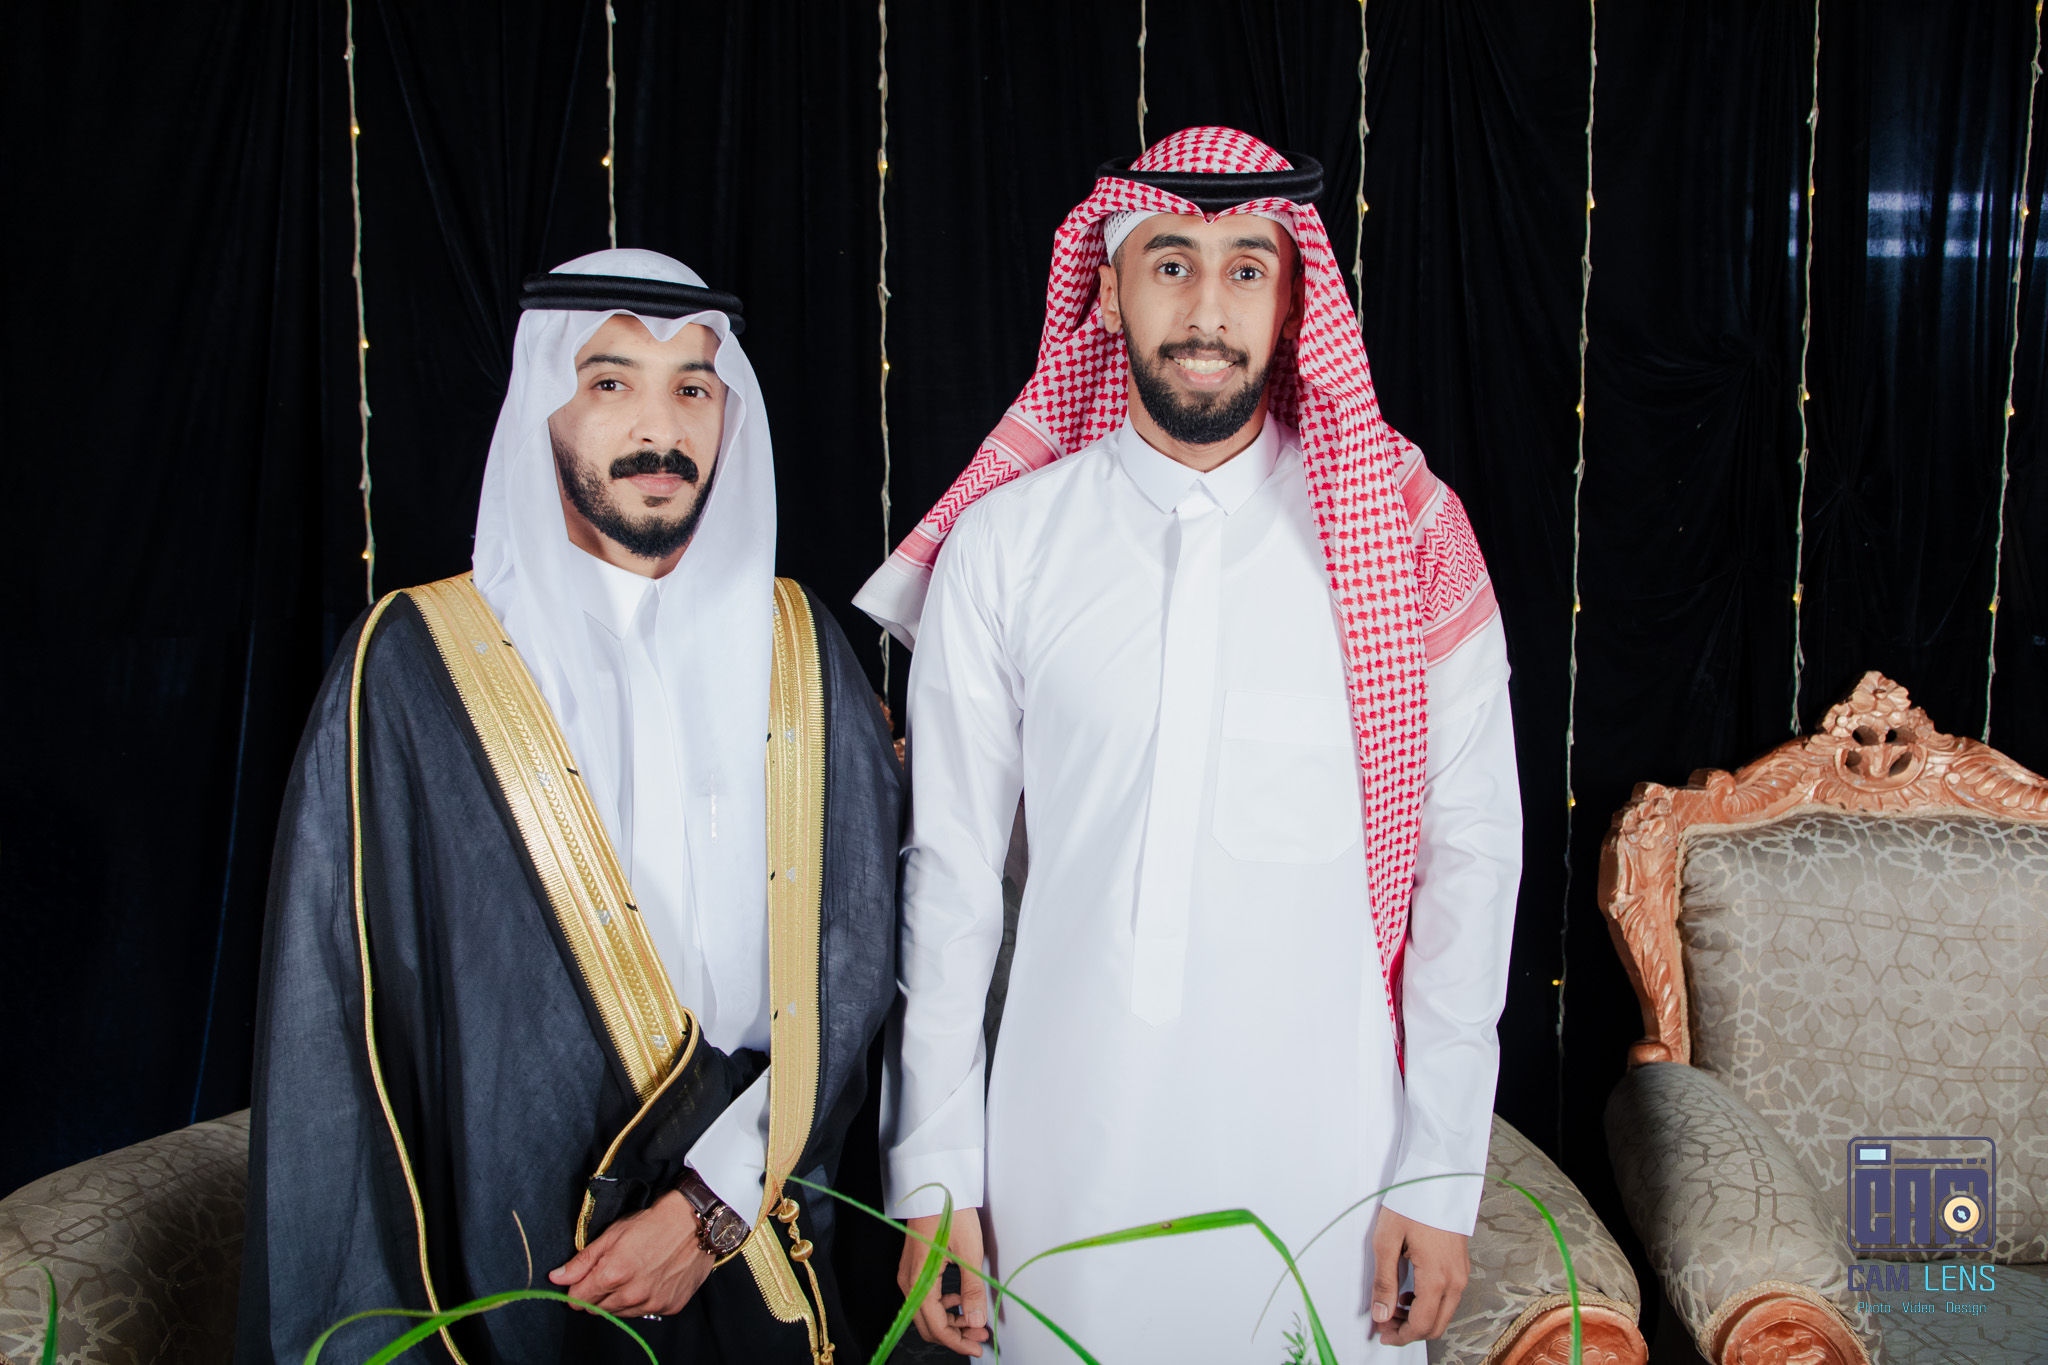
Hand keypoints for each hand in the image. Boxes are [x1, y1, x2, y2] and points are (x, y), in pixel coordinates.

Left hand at [548, 1190, 714, 1317]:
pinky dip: (642, 1300)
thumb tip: (556, 1277)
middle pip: (597, 1309)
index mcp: (612, 1274)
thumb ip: (582, 1261)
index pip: (577, 1299)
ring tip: (633, 1273)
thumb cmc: (653, 1223)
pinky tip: (650, 1279)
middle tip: (612, 1272)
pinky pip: (644, 1312)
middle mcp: (631, 1295)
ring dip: (619, 1299)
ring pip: (620, 1313)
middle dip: (597, 1294)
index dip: (578, 1287)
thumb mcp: (612, 1234)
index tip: (585, 1278)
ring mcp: (651, 1303)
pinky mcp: (669, 1306)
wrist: (694, 1223)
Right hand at [898, 1208, 989, 1356]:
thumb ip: (972, 1289)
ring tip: (975, 1319)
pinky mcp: (913, 1268)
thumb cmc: (950, 1212)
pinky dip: (943, 1305)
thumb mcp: (968, 1252)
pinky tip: (959, 1298)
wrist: (935, 1185)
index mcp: (920, 1282)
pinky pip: (924, 1298)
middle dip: (955, 1335)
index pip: (936, 1327)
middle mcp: (908, 1283)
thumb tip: (975, 1320)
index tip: (977, 1347)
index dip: (957, 1342)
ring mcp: (908, 1275)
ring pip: (926, 1313)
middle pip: (928, 1325)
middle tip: (980, 1335)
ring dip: (950, 1321)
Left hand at [1367, 1205, 1467, 1345]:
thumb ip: (1384, 1282)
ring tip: (1394, 1306)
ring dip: (1419, 1319)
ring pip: (1443, 1314)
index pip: (1422, 1325)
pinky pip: (1448, 1299)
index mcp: (1437, 1278)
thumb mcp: (1387, 1241)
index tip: (1382, 1332)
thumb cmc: (1412, 1204)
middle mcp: (1455, 1281)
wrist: (1438, 1180)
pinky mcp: (1461, 1268)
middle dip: (1409, 1331)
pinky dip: (1430, 1305)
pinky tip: (1410, 1293)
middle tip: (1385, 1322)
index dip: (1400, 1335)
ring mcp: (1461, 1275)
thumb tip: (1381, 1313)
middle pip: (1436, 1326)